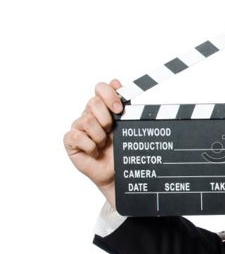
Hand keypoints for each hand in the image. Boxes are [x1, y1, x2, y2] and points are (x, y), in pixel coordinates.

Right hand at [63, 79, 123, 207]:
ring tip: (103, 144)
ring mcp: (79, 126)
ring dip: (99, 136)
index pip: (100, 88)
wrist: (116, 172)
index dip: (109, 95)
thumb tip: (116, 81)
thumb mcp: (126, 126)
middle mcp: (90, 114)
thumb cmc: (121, 149)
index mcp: (104, 107)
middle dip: (106, 118)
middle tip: (111, 130)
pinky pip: (77, 136)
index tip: (119, 109)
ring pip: (87, 120)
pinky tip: (95, 152)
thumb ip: (122, 105)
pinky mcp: (70, 140)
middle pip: (93, 102)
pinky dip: (90, 146)